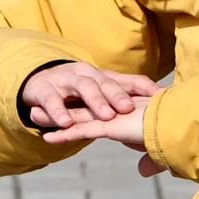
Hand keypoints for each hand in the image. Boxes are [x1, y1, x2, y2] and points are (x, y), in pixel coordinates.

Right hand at [21, 62, 159, 145]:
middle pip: (106, 82)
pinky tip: (66, 124)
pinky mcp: (44, 90)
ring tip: (107, 117)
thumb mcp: (102, 97)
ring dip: (96, 101)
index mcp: (105, 77)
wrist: (38, 81)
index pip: (129, 80)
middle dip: (119, 95)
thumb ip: (127, 105)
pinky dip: (58, 112)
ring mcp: (65, 80)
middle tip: (131, 108)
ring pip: (83, 87)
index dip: (145, 87)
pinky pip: (52, 101)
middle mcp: (87, 74)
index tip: (161, 96)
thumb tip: (160, 113)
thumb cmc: (78, 93)